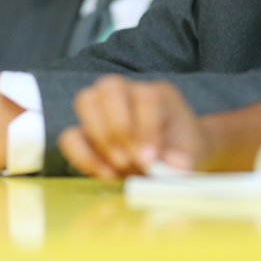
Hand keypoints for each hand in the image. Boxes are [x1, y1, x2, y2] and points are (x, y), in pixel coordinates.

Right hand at [59, 76, 209, 177]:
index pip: (146, 97)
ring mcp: (103, 110)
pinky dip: (83, 156)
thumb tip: (177, 166)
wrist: (172, 161)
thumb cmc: (182, 151)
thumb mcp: (191, 154)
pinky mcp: (85, 134)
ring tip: (119, 165)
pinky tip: (105, 174)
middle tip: (130, 159)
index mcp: (157, 94)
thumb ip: (184, 159)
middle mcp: (127, 93)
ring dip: (100, 137)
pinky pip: (70, 136)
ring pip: (86, 101)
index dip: (146, 127)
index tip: (150, 157)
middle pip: (110, 87)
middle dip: (118, 126)